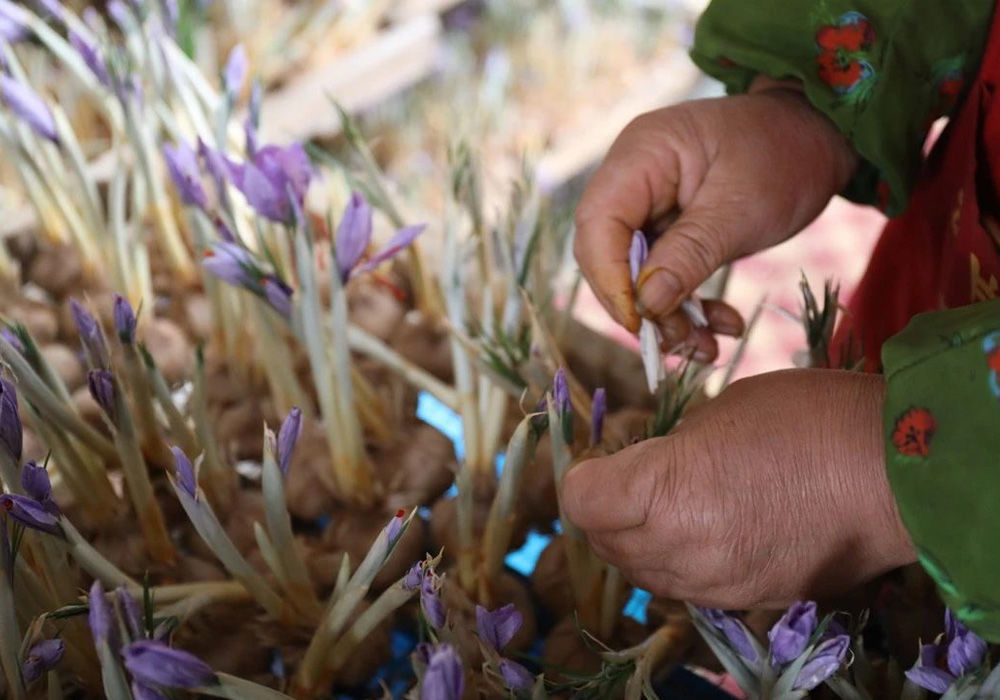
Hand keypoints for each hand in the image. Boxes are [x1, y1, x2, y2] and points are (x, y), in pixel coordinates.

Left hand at [560, 370, 914, 608]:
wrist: (894, 472)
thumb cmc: (805, 420)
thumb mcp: (717, 413)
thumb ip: (668, 450)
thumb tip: (646, 468)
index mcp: (665, 492)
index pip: (582, 501)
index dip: (582, 476)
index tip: (600, 459)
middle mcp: (681, 549)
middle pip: (605, 542)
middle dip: (603, 509)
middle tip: (625, 476)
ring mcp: (715, 583)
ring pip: (642, 573)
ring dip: (635, 539)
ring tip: (661, 504)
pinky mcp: (747, 599)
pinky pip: (686, 587)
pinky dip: (676, 561)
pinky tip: (702, 530)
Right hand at [573, 82, 856, 360]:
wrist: (820, 136)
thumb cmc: (785, 155)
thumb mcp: (741, 209)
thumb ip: (689, 254)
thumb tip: (645, 305)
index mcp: (641, 155)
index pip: (598, 224)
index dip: (610, 279)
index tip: (641, 322)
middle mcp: (633, 178)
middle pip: (606, 254)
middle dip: (641, 306)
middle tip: (681, 341)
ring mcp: (648, 204)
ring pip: (634, 274)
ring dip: (668, 316)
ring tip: (708, 346)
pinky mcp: (668, 227)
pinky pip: (662, 275)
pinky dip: (687, 305)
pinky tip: (721, 325)